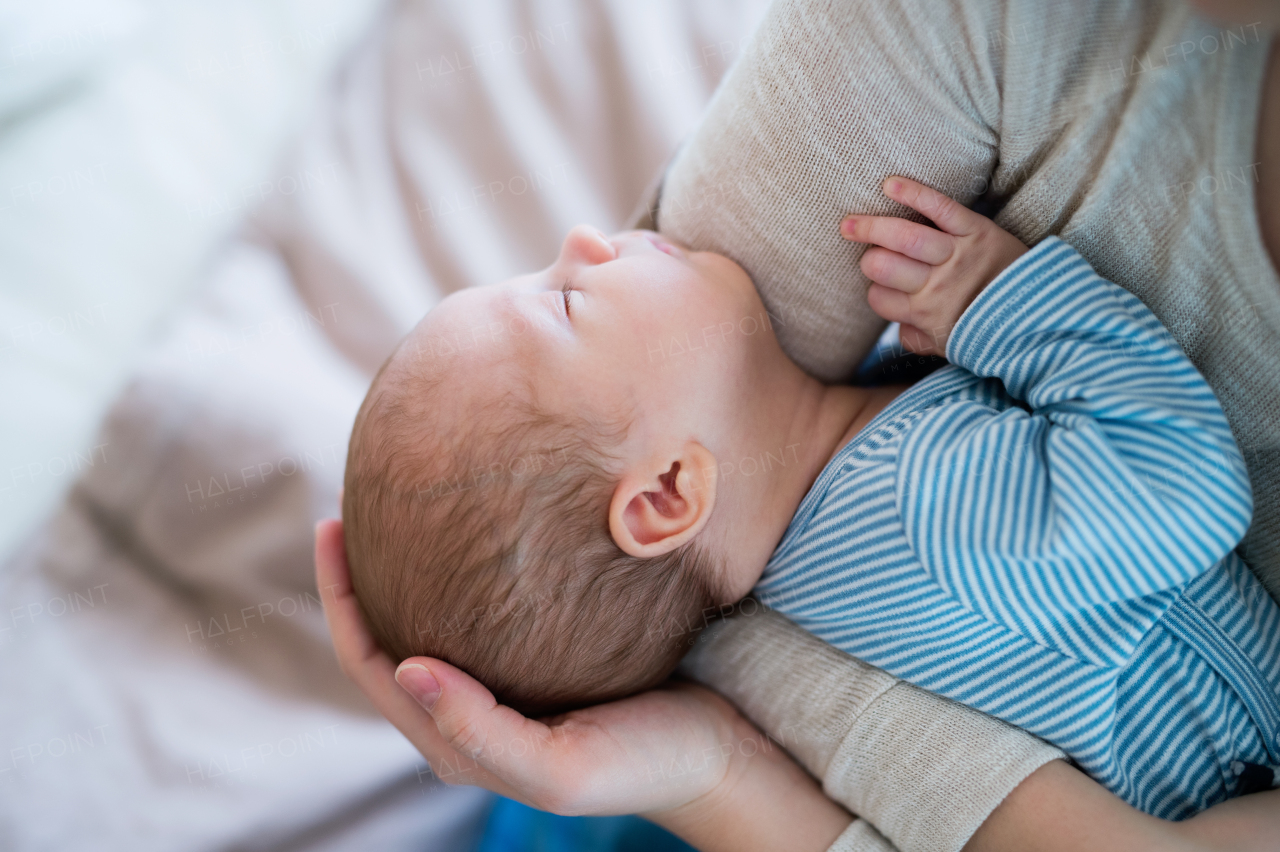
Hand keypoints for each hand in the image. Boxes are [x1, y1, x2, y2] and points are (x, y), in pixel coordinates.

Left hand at [313, 519, 777, 825]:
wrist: (724, 751)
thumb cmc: (648, 763)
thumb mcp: (563, 769)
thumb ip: (481, 733)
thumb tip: (408, 669)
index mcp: (460, 743)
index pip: (374, 665)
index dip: (340, 601)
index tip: (329, 525)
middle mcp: (471, 713)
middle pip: (388, 641)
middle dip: (358, 581)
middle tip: (347, 507)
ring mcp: (505, 685)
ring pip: (431, 623)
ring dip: (403, 574)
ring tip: (396, 510)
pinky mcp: (544, 656)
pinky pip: (482, 609)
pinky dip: (460, 570)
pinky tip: (472, 529)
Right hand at [840, 176, 1027, 355]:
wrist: (1043, 314)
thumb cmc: (991, 330)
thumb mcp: (952, 346)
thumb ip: (919, 341)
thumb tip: (898, 331)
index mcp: (926, 313)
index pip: (879, 299)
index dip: (876, 291)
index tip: (883, 288)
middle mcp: (937, 284)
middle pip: (883, 267)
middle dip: (869, 261)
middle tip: (869, 257)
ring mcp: (957, 254)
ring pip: (904, 237)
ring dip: (871, 227)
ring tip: (850, 224)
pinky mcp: (977, 229)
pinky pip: (941, 207)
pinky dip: (914, 193)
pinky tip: (890, 185)